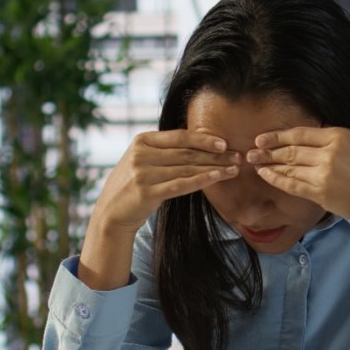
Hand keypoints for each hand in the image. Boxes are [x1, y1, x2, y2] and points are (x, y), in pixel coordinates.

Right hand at [92, 129, 240, 234]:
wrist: (111, 212)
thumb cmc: (133, 185)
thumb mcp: (143, 160)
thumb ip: (164, 149)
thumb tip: (198, 141)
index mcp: (142, 141)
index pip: (179, 137)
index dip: (203, 139)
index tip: (224, 143)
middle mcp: (141, 154)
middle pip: (187, 153)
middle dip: (215, 155)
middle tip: (237, 157)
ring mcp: (143, 173)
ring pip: (187, 168)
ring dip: (214, 168)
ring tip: (233, 169)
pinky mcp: (147, 192)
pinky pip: (181, 185)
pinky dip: (201, 180)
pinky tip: (217, 178)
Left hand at [245, 126, 349, 219]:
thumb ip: (330, 140)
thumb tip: (303, 138)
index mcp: (338, 136)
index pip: (300, 133)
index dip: (278, 135)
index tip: (262, 138)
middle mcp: (328, 153)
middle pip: (291, 150)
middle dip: (268, 150)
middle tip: (251, 151)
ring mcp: (323, 173)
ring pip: (289, 167)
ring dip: (269, 164)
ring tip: (254, 161)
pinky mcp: (320, 192)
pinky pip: (292, 184)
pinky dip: (277, 179)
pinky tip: (266, 174)